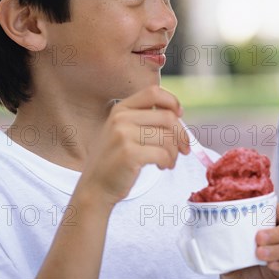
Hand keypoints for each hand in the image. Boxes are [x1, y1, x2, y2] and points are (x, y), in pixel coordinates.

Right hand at [77, 86, 189, 206]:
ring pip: (167, 137)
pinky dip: (168, 161)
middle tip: (184, 149)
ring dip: (174, 152)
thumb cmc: (116, 160)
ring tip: (169, 161)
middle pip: (167, 117)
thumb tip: (178, 114)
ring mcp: (123, 135)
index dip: (172, 101)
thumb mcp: (123, 131)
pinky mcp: (129, 154)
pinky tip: (162, 166)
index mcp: (121, 108)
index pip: (154, 92)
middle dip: (181, 134)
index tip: (180, 114)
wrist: (95, 187)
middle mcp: (121, 118)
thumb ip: (145, 119)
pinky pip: (163, 153)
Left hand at [221, 199, 278, 278]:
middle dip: (275, 234)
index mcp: (266, 221)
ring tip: (259, 253)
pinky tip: (269, 265)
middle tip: (258, 237)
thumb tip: (209, 201)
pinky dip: (278, 263)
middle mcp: (276, 234)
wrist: (231, 276)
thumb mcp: (226, 232)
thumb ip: (226, 218)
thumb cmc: (230, 250)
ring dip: (275, 250)